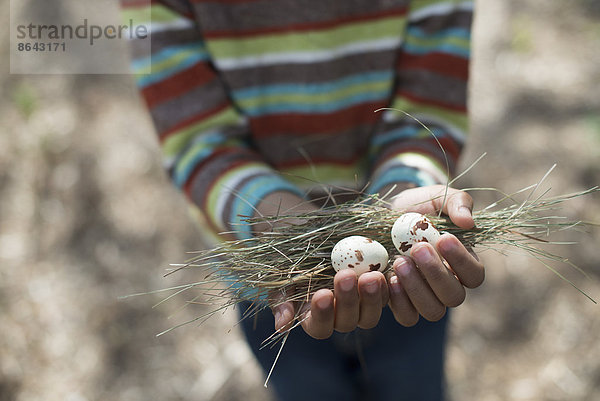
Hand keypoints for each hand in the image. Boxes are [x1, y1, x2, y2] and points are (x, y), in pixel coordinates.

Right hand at [259, 192, 389, 338]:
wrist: (310, 233)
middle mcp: (339, 316)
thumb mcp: (280, 274)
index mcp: (313, 317)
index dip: (321, 314)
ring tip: (372, 275)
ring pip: (370, 314)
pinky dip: (389, 287)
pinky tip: (388, 270)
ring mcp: (361, 304)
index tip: (321, 294)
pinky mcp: (378, 290)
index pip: (319, 327)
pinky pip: (388, 296)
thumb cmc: (290, 256)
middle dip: (348, 301)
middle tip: (346, 276)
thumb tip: (282, 326)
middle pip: (347, 322)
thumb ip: (281, 300)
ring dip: (371, 298)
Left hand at [387, 185, 484, 325]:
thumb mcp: (438, 197)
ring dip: (416, 288)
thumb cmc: (419, 208)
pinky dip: (399, 302)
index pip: (474, 275)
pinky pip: (407, 316)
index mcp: (463, 264)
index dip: (462, 261)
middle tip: (417, 248)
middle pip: (454, 297)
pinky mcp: (402, 303)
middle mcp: (447, 286)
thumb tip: (468, 222)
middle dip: (436, 273)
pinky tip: (388, 279)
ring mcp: (425, 297)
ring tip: (399, 262)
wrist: (386, 216)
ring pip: (432, 311)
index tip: (443, 238)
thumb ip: (457, 203)